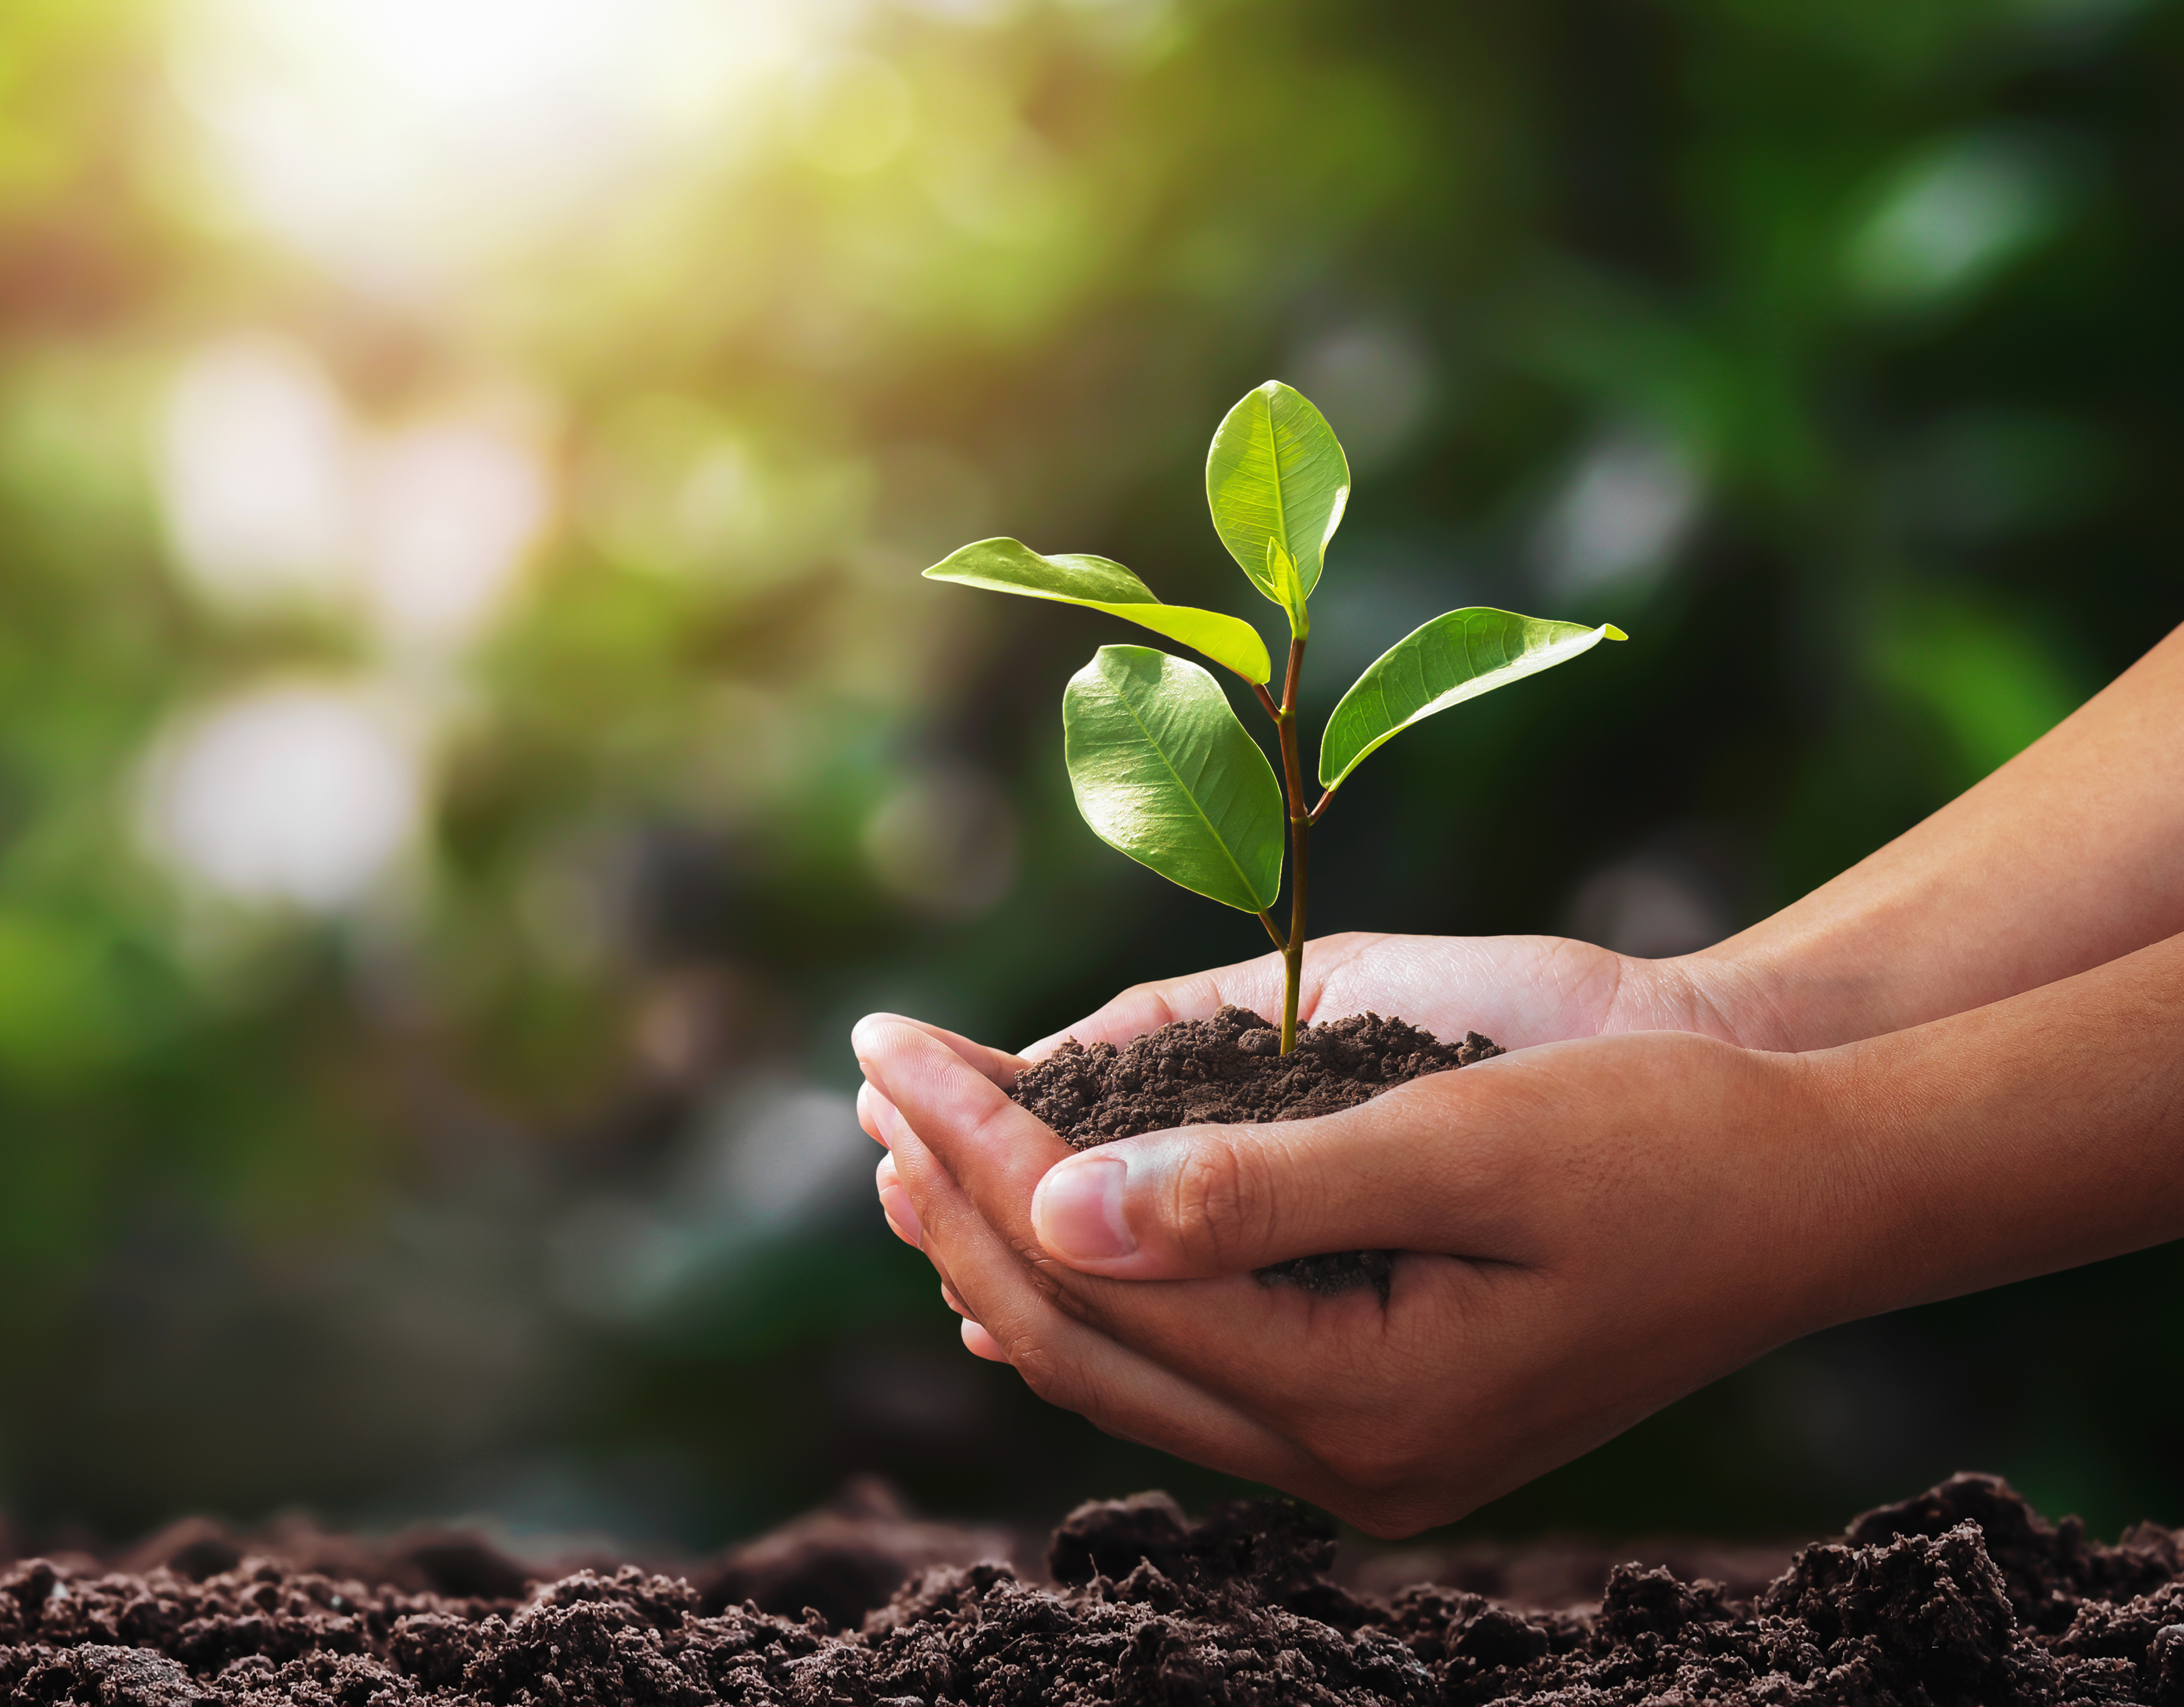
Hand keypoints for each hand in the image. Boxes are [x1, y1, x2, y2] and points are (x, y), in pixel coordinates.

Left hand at [857, 931, 2183, 1534]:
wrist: (1807, 1186)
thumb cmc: (1659, 1137)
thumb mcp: (1460, 1139)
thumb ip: (1254, 1187)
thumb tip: (1050, 1205)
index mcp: (1368, 1401)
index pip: (1101, 1275)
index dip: (978, 1153)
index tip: (888, 1047)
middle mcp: (1347, 1460)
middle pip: (1084, 1337)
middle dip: (960, 1203)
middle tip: (868, 1085)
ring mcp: (1360, 1454)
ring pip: (1119, 1364)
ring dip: (1004, 1249)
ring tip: (907, 1147)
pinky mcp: (1374, 1413)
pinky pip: (1184, 1371)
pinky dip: (1090, 1296)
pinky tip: (1018, 1241)